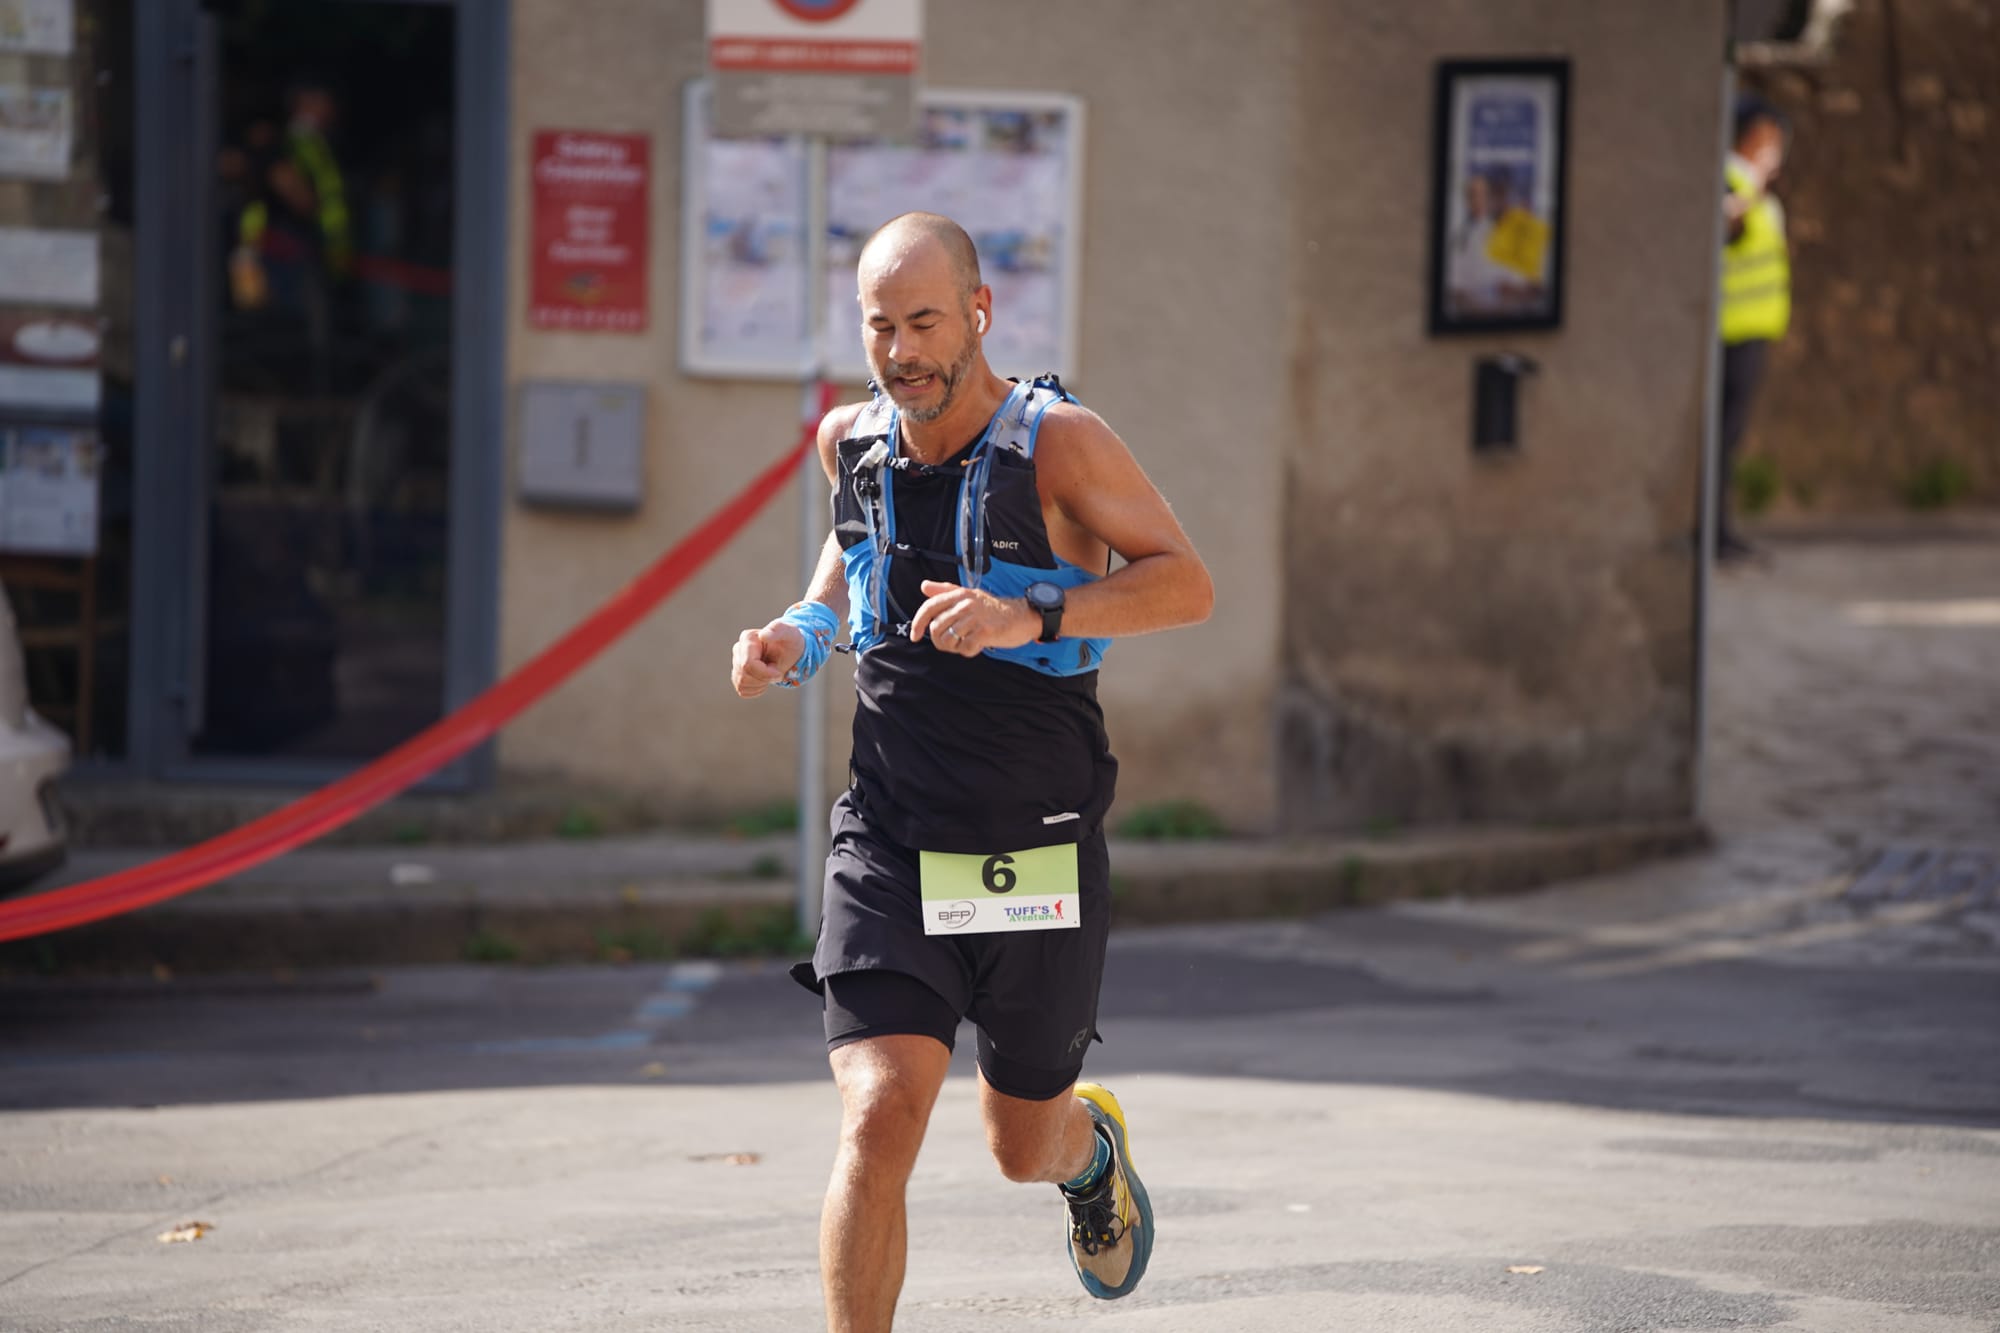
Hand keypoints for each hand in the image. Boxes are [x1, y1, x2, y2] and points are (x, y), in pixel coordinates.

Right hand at [731, 619, 803, 697]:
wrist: (790, 652)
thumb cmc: (790, 641)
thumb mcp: (790, 633)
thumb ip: (778, 630)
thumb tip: (764, 635)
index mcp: (748, 638)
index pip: (747, 665)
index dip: (765, 673)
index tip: (778, 671)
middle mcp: (738, 649)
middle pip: (744, 676)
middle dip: (764, 678)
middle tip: (776, 671)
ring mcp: (736, 662)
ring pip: (741, 684)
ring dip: (761, 684)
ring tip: (770, 674)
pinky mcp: (737, 675)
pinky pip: (742, 690)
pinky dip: (757, 690)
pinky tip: (765, 679)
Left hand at [909, 579, 1037, 655]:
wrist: (1022, 617)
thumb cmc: (993, 610)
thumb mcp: (969, 596)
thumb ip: (945, 591)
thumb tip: (924, 586)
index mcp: (959, 594)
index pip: (929, 607)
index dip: (918, 623)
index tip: (915, 636)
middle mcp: (966, 603)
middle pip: (936, 628)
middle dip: (940, 641)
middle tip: (954, 643)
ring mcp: (976, 617)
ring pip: (948, 640)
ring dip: (955, 647)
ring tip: (967, 642)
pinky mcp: (985, 632)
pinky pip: (964, 648)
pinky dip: (968, 651)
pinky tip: (977, 646)